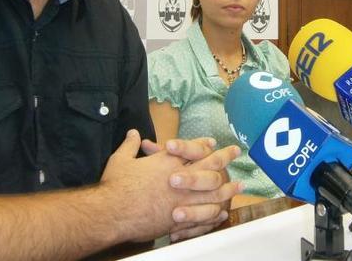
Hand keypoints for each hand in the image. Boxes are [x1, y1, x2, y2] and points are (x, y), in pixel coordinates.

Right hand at [100, 131, 241, 242]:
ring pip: (213, 191)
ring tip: (239, 185)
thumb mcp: (121, 160)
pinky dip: (215, 213)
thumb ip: (130, 145)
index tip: (213, 142)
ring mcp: (183, 199)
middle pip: (210, 165)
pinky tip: (222, 212)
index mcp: (167, 161)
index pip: (192, 148)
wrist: (112, 212)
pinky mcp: (180, 219)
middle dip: (225, 157)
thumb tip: (133, 132)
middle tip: (236, 152)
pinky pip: (205, 215)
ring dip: (228, 188)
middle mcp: (180, 177)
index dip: (204, 144)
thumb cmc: (115, 186)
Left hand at [162, 140, 241, 241]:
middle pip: (209, 178)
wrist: (214, 188)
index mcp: (206, 160)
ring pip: (210, 206)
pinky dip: (189, 231)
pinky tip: (174, 234)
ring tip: (176, 214)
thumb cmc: (187, 171)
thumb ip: (158, 154)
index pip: (199, 150)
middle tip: (172, 180)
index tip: (168, 146)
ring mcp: (217, 199)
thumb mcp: (173, 160)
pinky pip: (204, 226)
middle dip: (192, 179)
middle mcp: (214, 179)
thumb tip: (140, 141)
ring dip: (193, 212)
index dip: (184, 147)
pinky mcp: (213, 217)